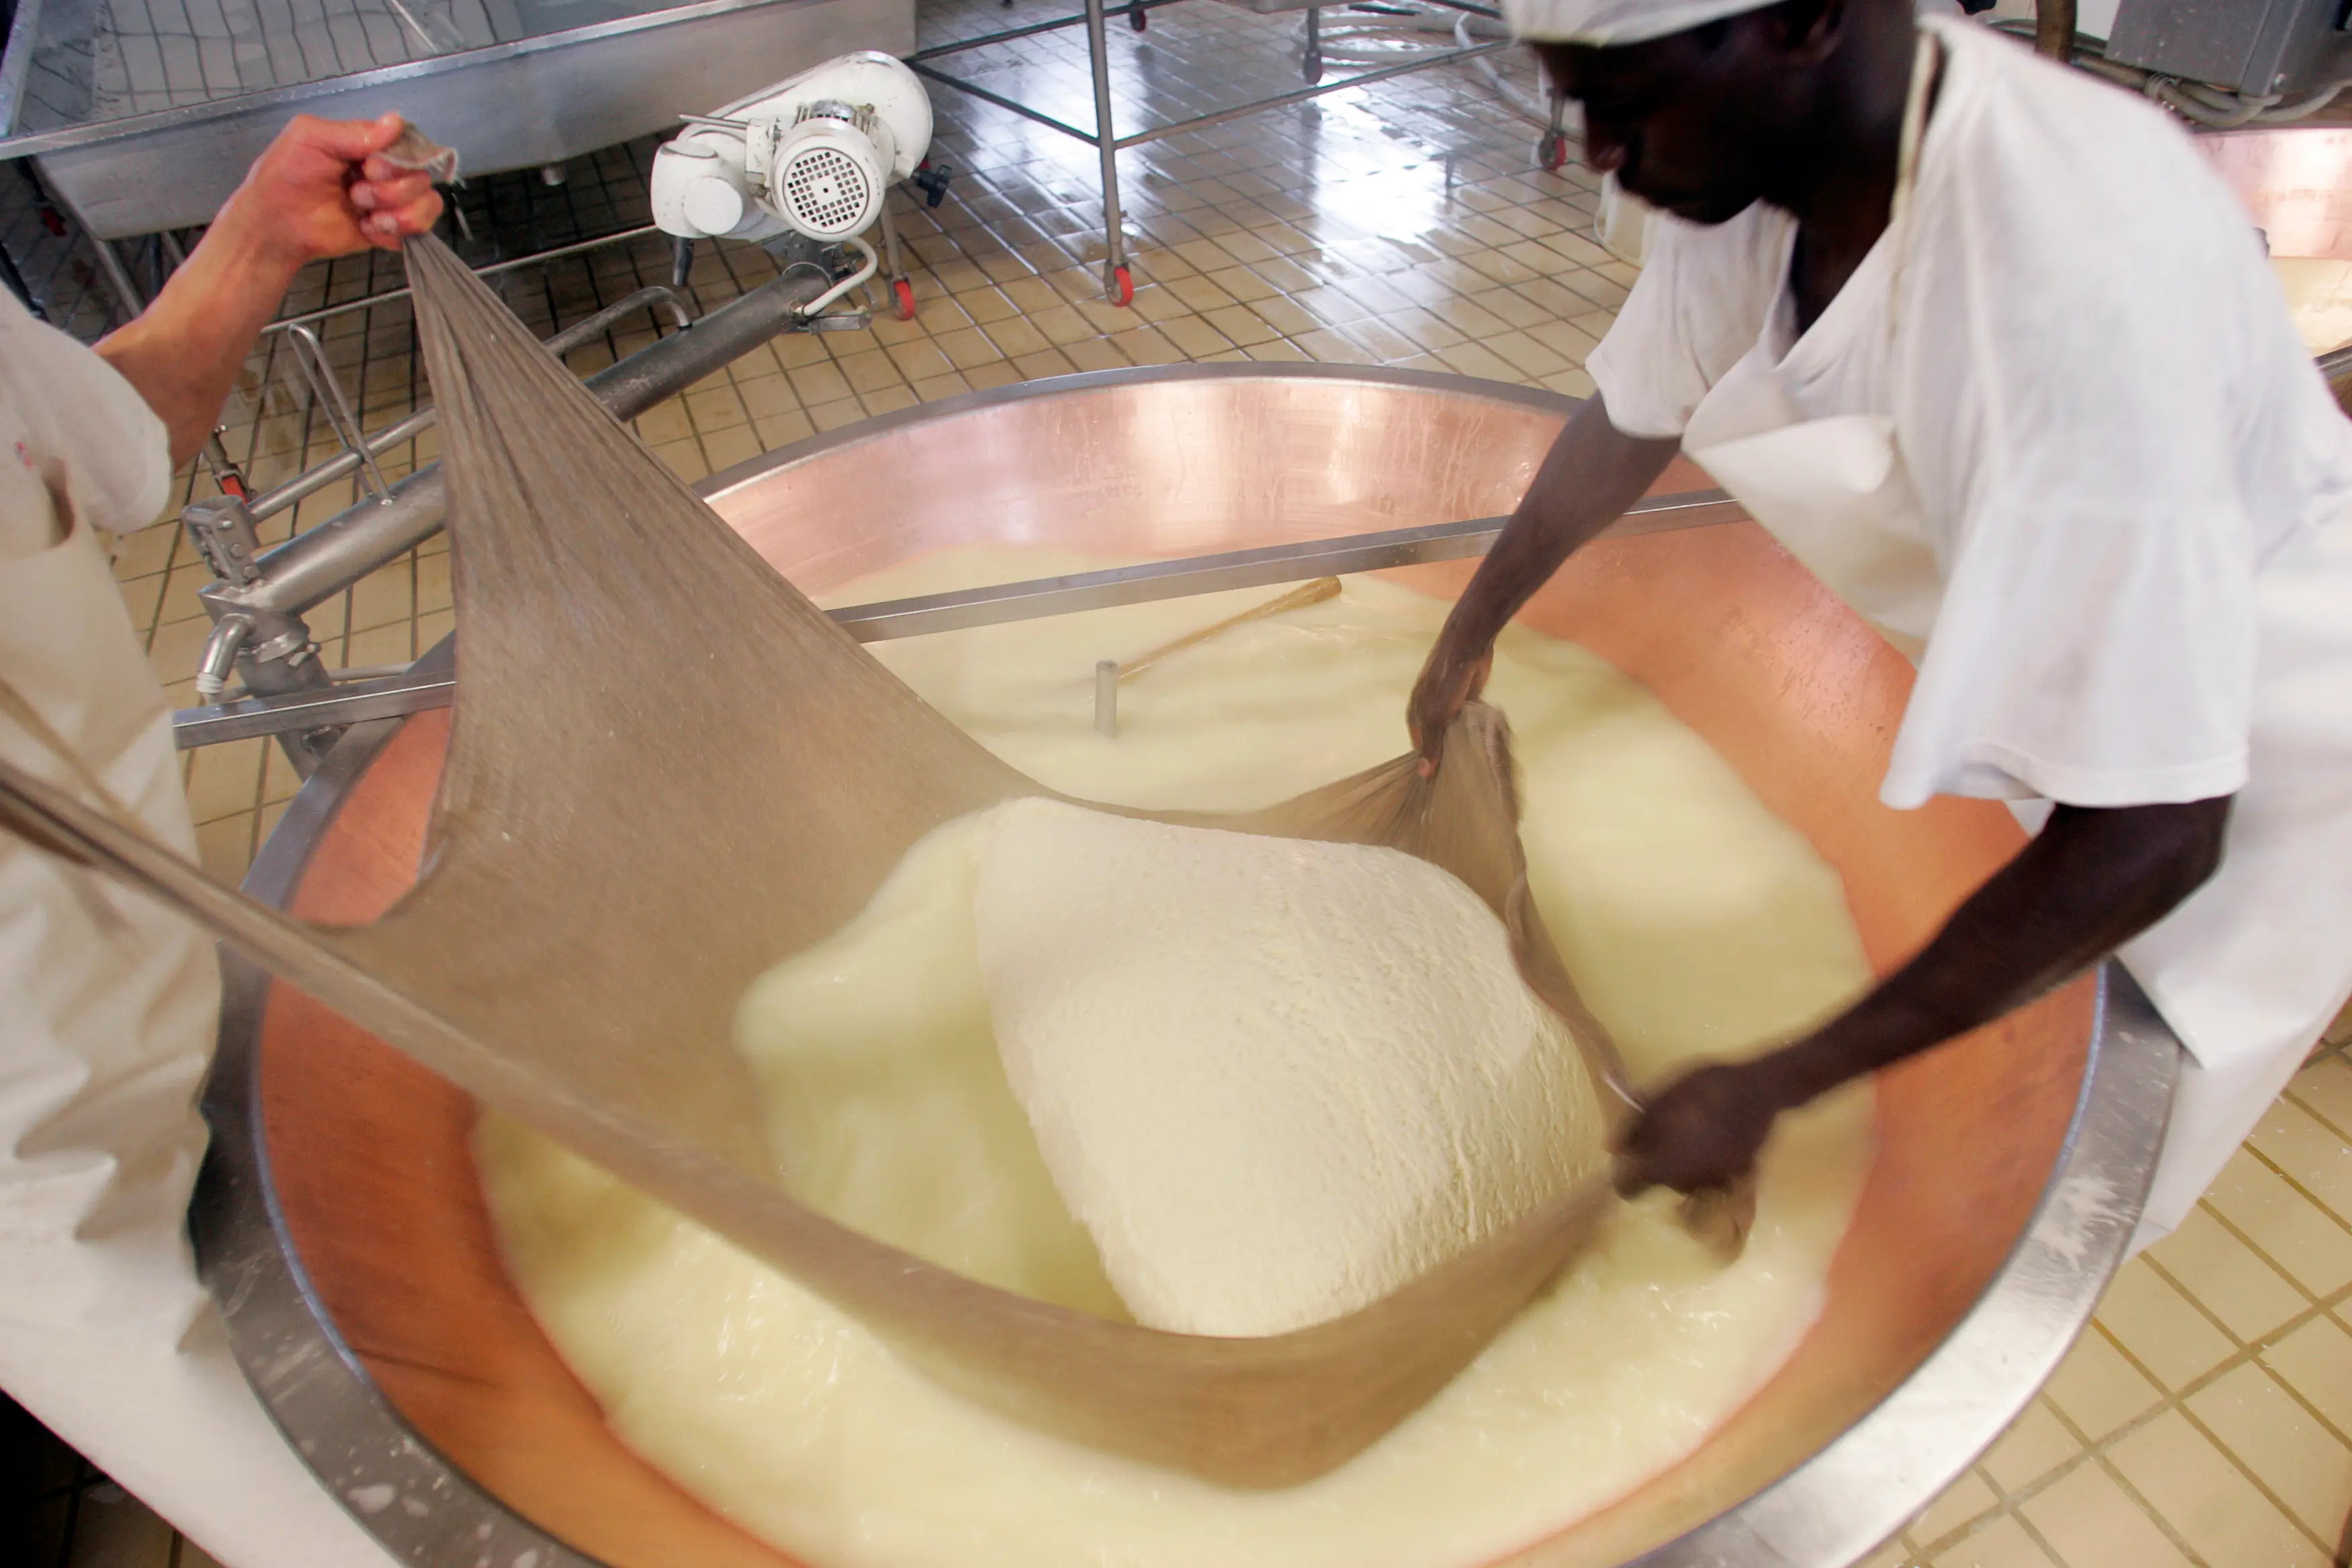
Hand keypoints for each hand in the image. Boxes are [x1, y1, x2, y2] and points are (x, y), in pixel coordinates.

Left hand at [217, 112, 444, 269]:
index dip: (398, 159)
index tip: (369, 167)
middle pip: (421, 176)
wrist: (276, 224)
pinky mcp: (393, 228)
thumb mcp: (310, 138)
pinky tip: (370, 228)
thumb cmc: (286, 176)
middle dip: (391, 190)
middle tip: (356, 194)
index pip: (409, 143)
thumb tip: (396, 120)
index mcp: (369, 143)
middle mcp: (386, 170)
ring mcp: (391, 201)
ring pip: (428, 202)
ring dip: (398, 212)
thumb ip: (353, 131)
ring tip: (366, 215)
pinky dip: (398, 230)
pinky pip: (422, 228)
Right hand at [1406, 628, 1492, 776]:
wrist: (1468, 646)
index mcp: (1416, 715)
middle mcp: (1430, 713)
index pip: (1420, 748)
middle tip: (1462, 779)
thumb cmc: (1446, 681)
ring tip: (1475, 767)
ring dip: (1462, 745)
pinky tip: (1483, 747)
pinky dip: (1473, 733)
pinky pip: (1468, 724)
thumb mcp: (1436, 714)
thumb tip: (1423, 774)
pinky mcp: (1466, 701)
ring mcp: (1448, 707)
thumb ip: (1431, 743)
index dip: (1430, 764)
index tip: (1443, 783)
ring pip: (1453, 733)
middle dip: (1447, 755)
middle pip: (1437, 741)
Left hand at [1613, 1060, 1788, 1198]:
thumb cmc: (1709, 1086)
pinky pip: (1711, 1176)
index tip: (1624, 1167)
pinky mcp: (1737, 1175)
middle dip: (1657, 1164)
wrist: (1765, 1087)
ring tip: (1689, 1131)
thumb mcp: (1665, 1096)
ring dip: (1681, 1163)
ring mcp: (1718, 1181)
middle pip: (1663, 1182)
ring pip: (1688, 1181)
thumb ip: (1636, 1125)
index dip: (1624, 1180)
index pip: (1633, 1187)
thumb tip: (1612, 1149)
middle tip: (1662, 1134)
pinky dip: (1705, 1162)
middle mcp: (1693, 1180)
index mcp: (1669, 1163)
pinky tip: (1711, 1136)